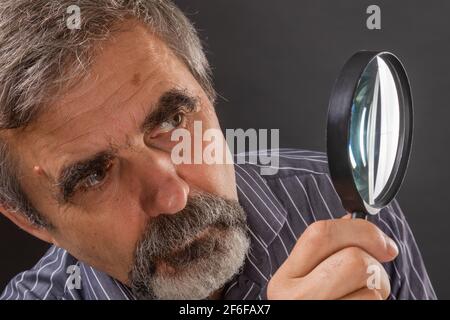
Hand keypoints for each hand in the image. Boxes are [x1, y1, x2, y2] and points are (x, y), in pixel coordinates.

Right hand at [267, 215, 398, 299]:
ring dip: (379, 290)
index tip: (382, 243)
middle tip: (371, 279)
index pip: (319, 234)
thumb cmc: (310, 307)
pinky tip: (359, 307)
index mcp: (283, 280)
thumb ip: (323, 252)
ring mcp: (317, 315)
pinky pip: (374, 305)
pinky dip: (376, 304)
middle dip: (375, 266)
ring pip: (371, 285)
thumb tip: (353, 226)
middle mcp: (295, 301)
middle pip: (354, 260)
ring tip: (362, 298)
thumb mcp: (305, 282)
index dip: (359, 230)